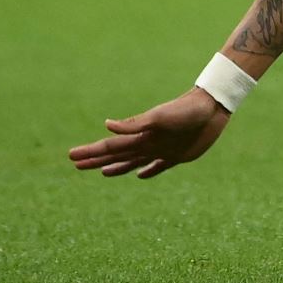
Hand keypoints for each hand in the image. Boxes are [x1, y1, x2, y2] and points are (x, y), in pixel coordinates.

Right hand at [68, 88, 231, 179]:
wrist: (211, 107)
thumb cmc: (186, 110)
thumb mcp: (160, 116)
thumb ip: (135, 124)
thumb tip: (106, 125)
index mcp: (140, 135)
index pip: (110, 147)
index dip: (90, 152)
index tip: (71, 157)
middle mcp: (147, 142)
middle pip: (117, 155)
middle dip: (96, 160)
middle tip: (76, 165)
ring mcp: (161, 149)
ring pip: (133, 161)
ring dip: (117, 167)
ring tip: (103, 172)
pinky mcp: (177, 155)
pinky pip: (158, 166)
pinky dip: (148, 171)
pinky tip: (140, 175)